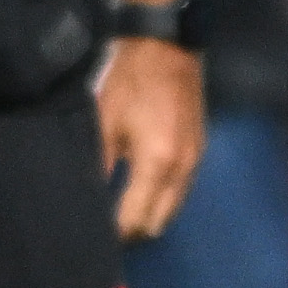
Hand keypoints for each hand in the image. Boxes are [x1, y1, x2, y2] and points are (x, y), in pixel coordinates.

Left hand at [97, 33, 205, 240]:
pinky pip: (182, 191)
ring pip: (173, 209)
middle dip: (135, 231)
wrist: (166, 48)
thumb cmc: (130, 82)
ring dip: (151, 216)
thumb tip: (87, 199)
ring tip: (124, 214)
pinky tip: (144, 192)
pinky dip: (164, 199)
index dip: (116, 233)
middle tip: (109, 229)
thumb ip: (98, 166)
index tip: (98, 239)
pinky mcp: (199, 152)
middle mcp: (181, 169)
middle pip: (159, 222)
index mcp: (156, 164)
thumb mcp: (104, 123)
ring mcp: (195, 161)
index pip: (136, 218)